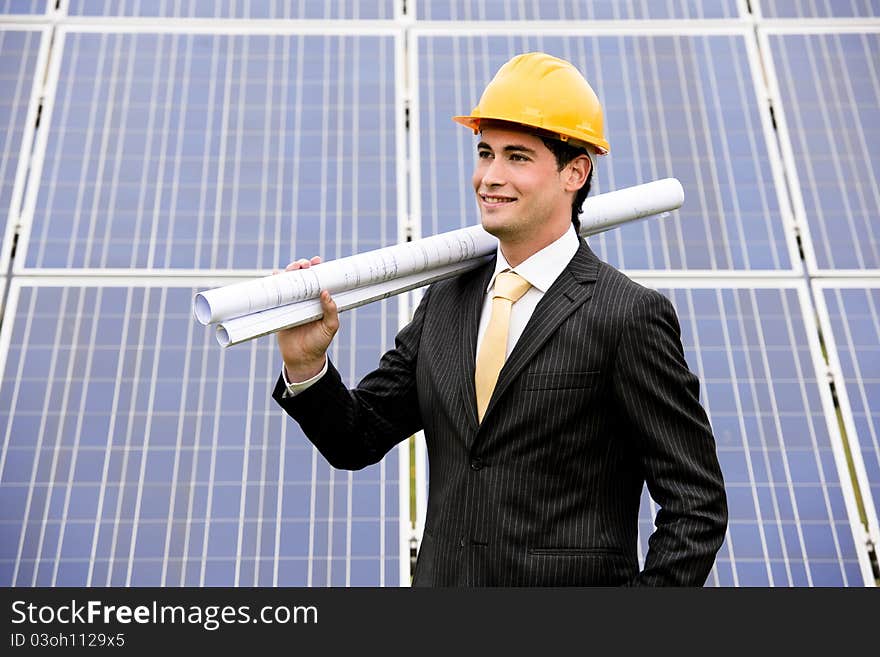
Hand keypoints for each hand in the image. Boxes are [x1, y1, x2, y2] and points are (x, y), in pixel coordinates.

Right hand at [274, 256, 338, 380]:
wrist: (302, 358)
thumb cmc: (319, 342)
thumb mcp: (330, 327)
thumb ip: (331, 311)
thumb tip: (326, 293)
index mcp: (319, 301)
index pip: (319, 280)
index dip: (318, 268)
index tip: (317, 261)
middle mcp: (306, 299)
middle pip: (302, 277)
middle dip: (302, 266)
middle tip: (304, 265)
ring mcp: (292, 303)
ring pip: (289, 282)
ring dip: (289, 272)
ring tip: (292, 269)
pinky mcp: (280, 310)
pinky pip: (276, 294)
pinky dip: (274, 284)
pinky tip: (275, 276)